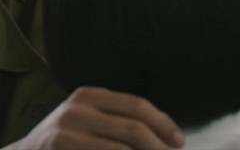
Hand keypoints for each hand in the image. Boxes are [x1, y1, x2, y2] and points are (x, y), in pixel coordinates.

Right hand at [7, 86, 183, 149]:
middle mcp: (77, 109)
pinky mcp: (60, 148)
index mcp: (89, 95)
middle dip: (159, 148)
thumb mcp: (86, 119)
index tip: (179, 142)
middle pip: (133, 129)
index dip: (163, 125)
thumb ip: (117, 120)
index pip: (137, 106)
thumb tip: (165, 136)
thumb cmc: (66, 141)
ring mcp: (66, 131)